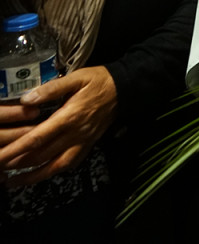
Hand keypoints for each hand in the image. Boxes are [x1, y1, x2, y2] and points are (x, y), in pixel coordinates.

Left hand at [0, 66, 117, 184]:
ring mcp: (82, 142)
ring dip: (31, 176)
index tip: (0, 157)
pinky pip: (68, 165)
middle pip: (41, 155)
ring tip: (12, 181)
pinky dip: (51, 173)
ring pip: (54, 166)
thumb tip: (26, 100)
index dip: (16, 149)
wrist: (126, 89)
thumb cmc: (99, 81)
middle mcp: (75, 134)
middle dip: (17, 165)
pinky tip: (39, 175)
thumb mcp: (76, 77)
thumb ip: (51, 89)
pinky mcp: (87, 146)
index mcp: (69, 117)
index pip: (37, 138)